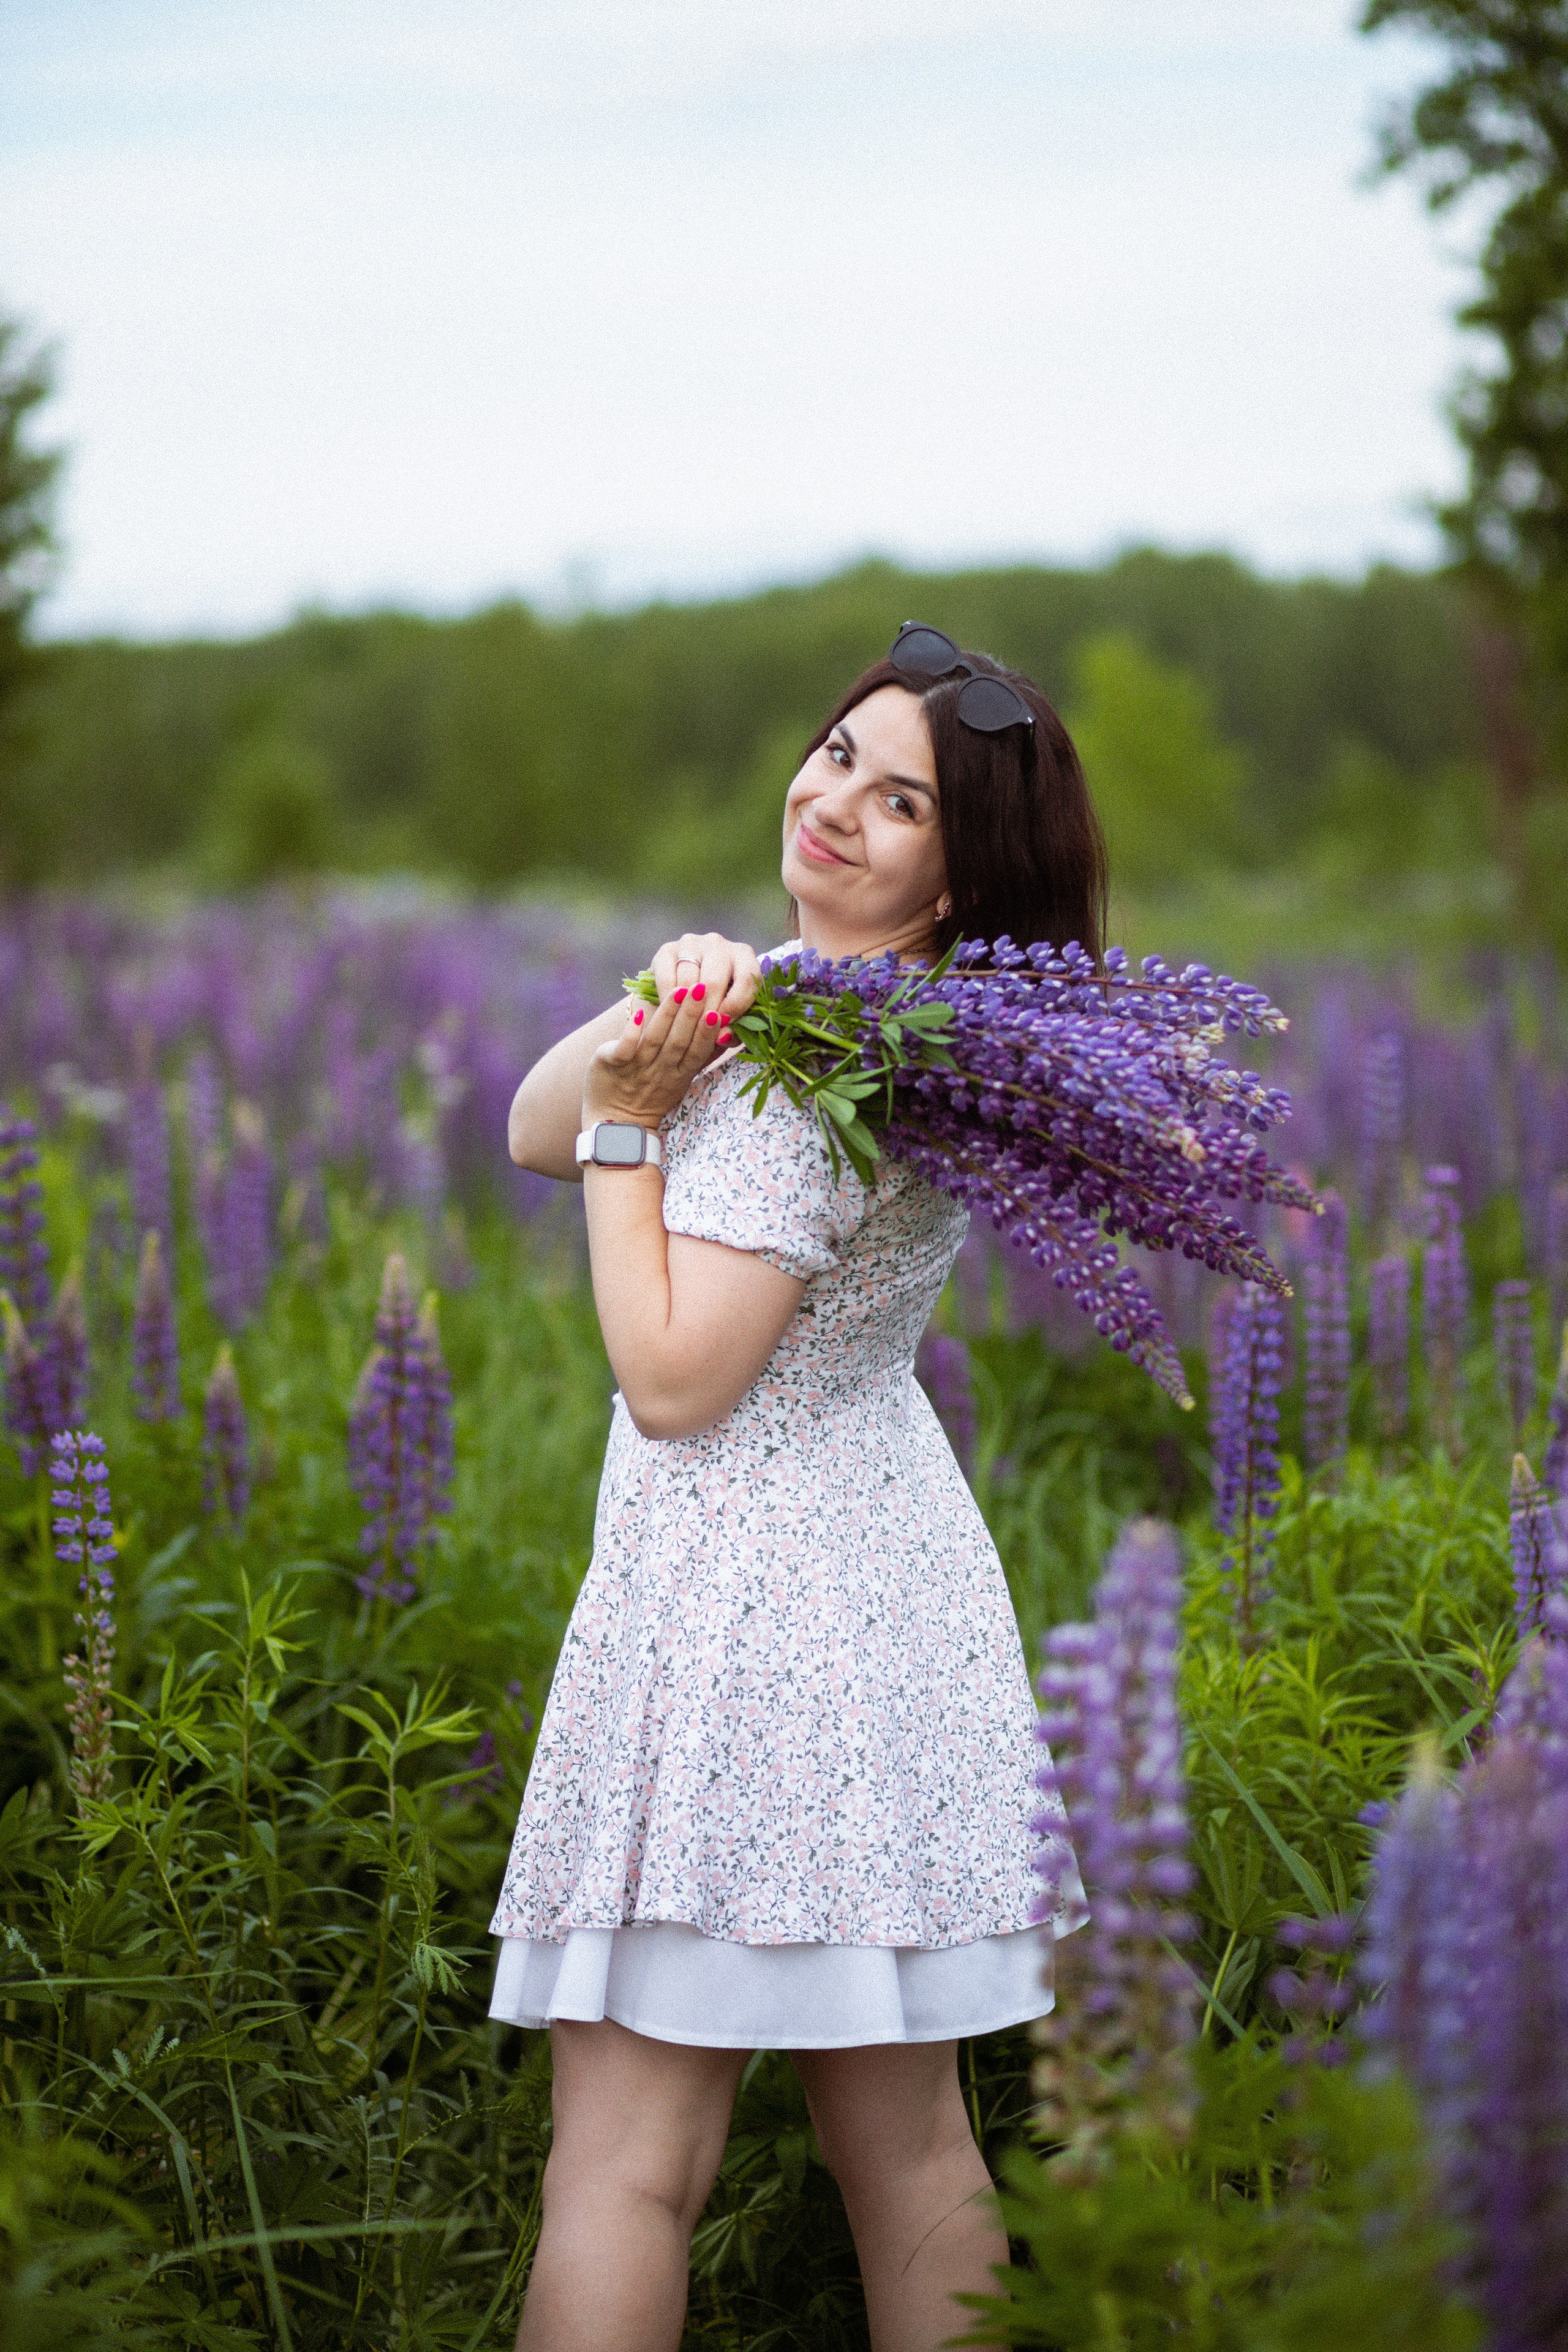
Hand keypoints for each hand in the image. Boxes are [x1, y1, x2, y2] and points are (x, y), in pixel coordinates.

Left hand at [582, 982, 727, 1129]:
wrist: (615, 1121)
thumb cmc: (651, 1094)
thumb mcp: (682, 1080)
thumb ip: (701, 1057)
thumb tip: (727, 1033)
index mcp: (679, 1074)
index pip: (696, 1051)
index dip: (707, 1033)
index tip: (718, 1012)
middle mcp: (660, 1071)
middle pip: (678, 1042)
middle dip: (690, 1015)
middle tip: (701, 988)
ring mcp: (636, 1068)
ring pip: (655, 1040)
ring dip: (667, 1015)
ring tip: (679, 992)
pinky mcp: (612, 1064)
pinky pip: (624, 1049)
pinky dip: (631, 1033)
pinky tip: (639, 1015)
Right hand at [649, 932, 761, 1027]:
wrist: (685, 993)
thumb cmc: (718, 1004)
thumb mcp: (732, 1016)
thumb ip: (735, 1028)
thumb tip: (722, 1035)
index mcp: (743, 955)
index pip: (747, 979)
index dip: (737, 1007)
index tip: (725, 1026)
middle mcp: (718, 943)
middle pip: (714, 981)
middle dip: (708, 1013)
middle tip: (702, 1033)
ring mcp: (691, 943)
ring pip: (689, 982)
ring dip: (687, 1009)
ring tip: (687, 1027)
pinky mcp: (667, 949)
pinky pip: (667, 979)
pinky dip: (668, 1001)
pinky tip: (671, 1013)